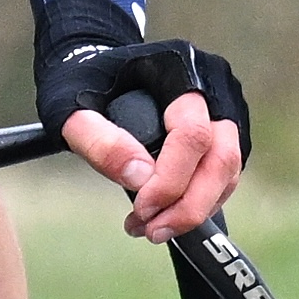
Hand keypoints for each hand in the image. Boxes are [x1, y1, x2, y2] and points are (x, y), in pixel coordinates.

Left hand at [35, 21, 252, 242]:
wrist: (93, 67)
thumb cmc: (81, 82)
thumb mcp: (70, 107)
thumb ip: (99, 140)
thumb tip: (140, 179)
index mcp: (178, 68)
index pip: (192, 134)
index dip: (171, 179)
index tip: (141, 209)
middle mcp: (212, 87)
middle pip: (222, 158)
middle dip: (188, 206)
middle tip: (151, 232)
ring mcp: (222, 110)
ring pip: (228, 171)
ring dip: (194, 210)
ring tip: (151, 228)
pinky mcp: (221, 134)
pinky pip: (222, 176)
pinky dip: (197, 201)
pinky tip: (164, 215)